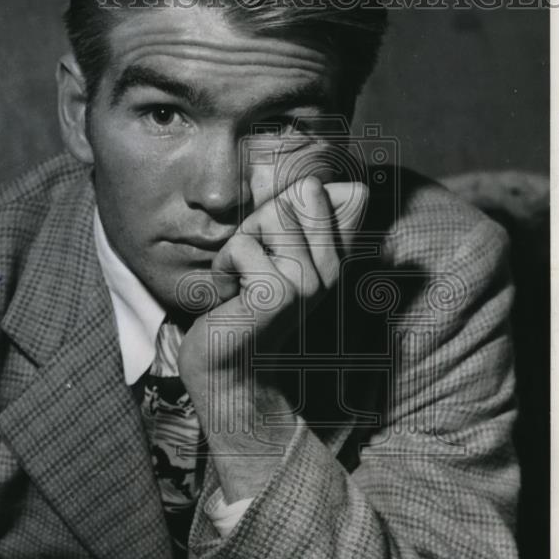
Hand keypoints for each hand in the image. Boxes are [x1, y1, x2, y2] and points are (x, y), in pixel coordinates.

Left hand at [178, 176, 366, 500]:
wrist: (230, 374)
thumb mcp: (273, 257)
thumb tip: (334, 183)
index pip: (326, 191)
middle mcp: (331, 270)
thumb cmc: (243, 311)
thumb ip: (300, 220)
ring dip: (238, 245)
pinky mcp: (279, 295)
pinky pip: (242, 247)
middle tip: (248, 267)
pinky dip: (223, 267)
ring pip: (269, 217)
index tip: (268, 248)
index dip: (283, 205)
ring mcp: (308, 284)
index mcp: (334, 258)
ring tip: (240, 280)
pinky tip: (229, 296)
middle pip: (291, 199)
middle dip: (255, 225)